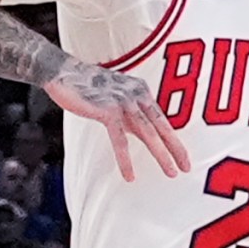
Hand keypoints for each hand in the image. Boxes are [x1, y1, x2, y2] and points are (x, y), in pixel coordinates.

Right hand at [41, 60, 188, 181]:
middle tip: (187, 167)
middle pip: (161, 126)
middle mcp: (136, 94)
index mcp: (140, 91)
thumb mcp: (114, 96)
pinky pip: (119, 140)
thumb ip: (128, 111)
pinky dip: (126, 160)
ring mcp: (123, 101)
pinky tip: (130, 175)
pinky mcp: (107, 110)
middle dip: (176, 149)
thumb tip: (140, 130)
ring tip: (170, 172)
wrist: (61, 71)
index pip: (161, 119)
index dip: (174, 140)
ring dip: (161, 154)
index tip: (183, 158)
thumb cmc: (85, 85)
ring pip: (147, 133)